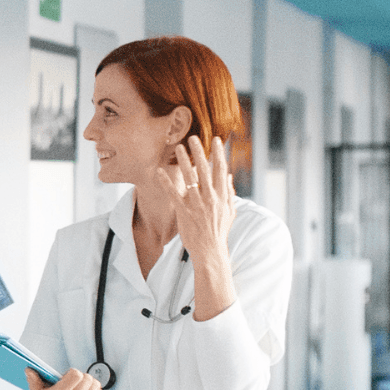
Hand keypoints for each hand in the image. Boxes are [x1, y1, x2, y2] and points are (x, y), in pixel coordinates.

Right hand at [26, 368, 104, 389]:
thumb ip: (33, 380)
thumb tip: (28, 370)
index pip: (76, 375)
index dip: (74, 372)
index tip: (69, 376)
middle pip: (88, 379)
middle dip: (83, 376)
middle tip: (77, 381)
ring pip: (96, 386)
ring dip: (90, 383)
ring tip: (83, 387)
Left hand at [147, 137, 236, 262]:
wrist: (210, 251)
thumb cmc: (219, 232)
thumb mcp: (230, 212)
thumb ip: (229, 193)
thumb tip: (228, 176)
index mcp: (222, 196)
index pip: (221, 170)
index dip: (219, 154)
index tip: (217, 140)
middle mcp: (210, 198)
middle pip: (205, 170)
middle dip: (199, 152)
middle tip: (193, 138)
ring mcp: (197, 204)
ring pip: (190, 178)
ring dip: (183, 161)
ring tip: (177, 147)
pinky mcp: (184, 212)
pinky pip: (173, 193)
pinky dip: (166, 182)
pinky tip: (159, 171)